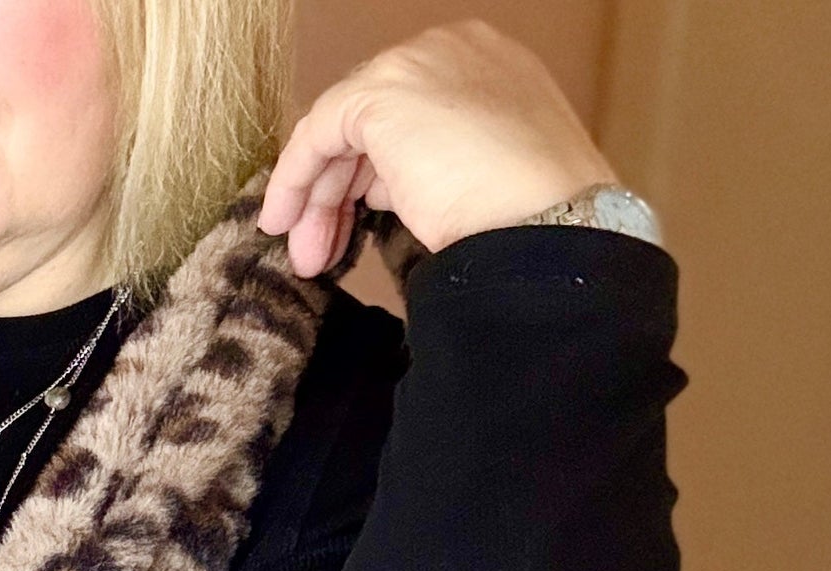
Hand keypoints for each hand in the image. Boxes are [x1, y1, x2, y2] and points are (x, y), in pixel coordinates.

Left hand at [260, 20, 616, 277]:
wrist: (546, 224)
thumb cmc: (526, 221)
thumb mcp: (481, 179)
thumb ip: (430, 166)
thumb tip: (380, 187)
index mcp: (487, 67)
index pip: (408, 114)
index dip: (371, 175)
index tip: (353, 227)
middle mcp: (451, 50)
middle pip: (371, 121)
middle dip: (338, 192)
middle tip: (321, 253)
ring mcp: (415, 65)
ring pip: (342, 129)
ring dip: (318, 198)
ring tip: (310, 258)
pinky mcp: (380, 95)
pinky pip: (317, 132)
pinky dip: (295, 177)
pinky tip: (284, 221)